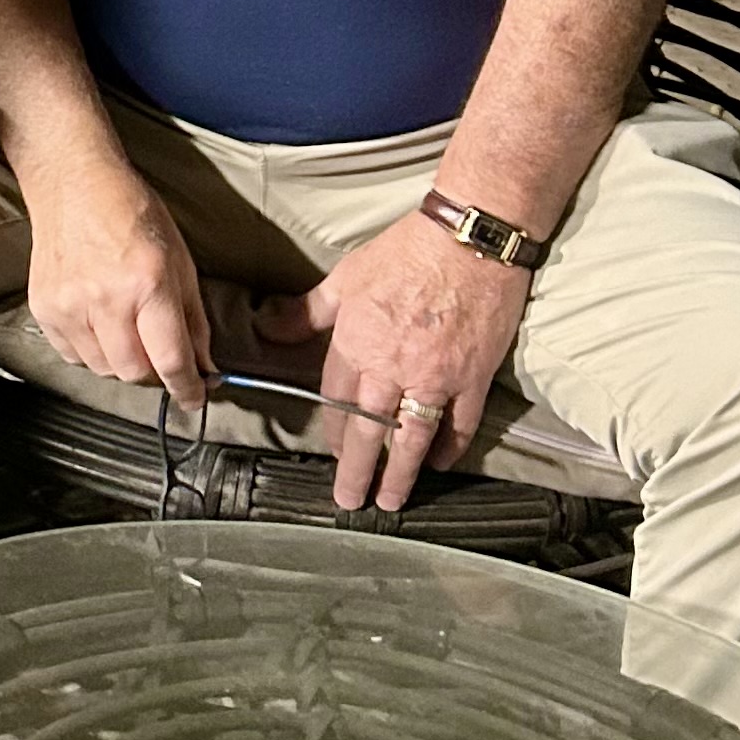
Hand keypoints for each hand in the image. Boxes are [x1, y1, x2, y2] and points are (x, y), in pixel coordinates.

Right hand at [22, 159, 213, 401]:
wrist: (73, 183)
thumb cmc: (130, 211)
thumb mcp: (180, 259)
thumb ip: (194, 318)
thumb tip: (203, 364)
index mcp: (148, 283)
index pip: (170, 360)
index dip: (187, 388)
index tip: (194, 397)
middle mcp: (106, 299)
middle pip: (134, 374)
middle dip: (154, 373)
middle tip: (160, 354)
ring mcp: (70, 305)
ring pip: (103, 369)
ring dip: (122, 362)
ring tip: (126, 328)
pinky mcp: (45, 309)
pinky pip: (73, 355)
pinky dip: (92, 350)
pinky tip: (98, 322)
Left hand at [257, 214, 530, 514]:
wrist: (471, 238)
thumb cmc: (406, 250)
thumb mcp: (346, 276)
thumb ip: (307, 311)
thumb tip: (266, 326)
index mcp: (357, 344)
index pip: (338, 401)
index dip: (334, 430)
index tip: (333, 451)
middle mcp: (393, 368)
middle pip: (370, 431)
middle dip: (357, 471)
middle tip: (350, 501)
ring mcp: (436, 377)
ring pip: (412, 438)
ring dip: (400, 474)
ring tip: (390, 500)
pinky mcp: (474, 377)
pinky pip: (460, 424)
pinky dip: (449, 447)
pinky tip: (439, 462)